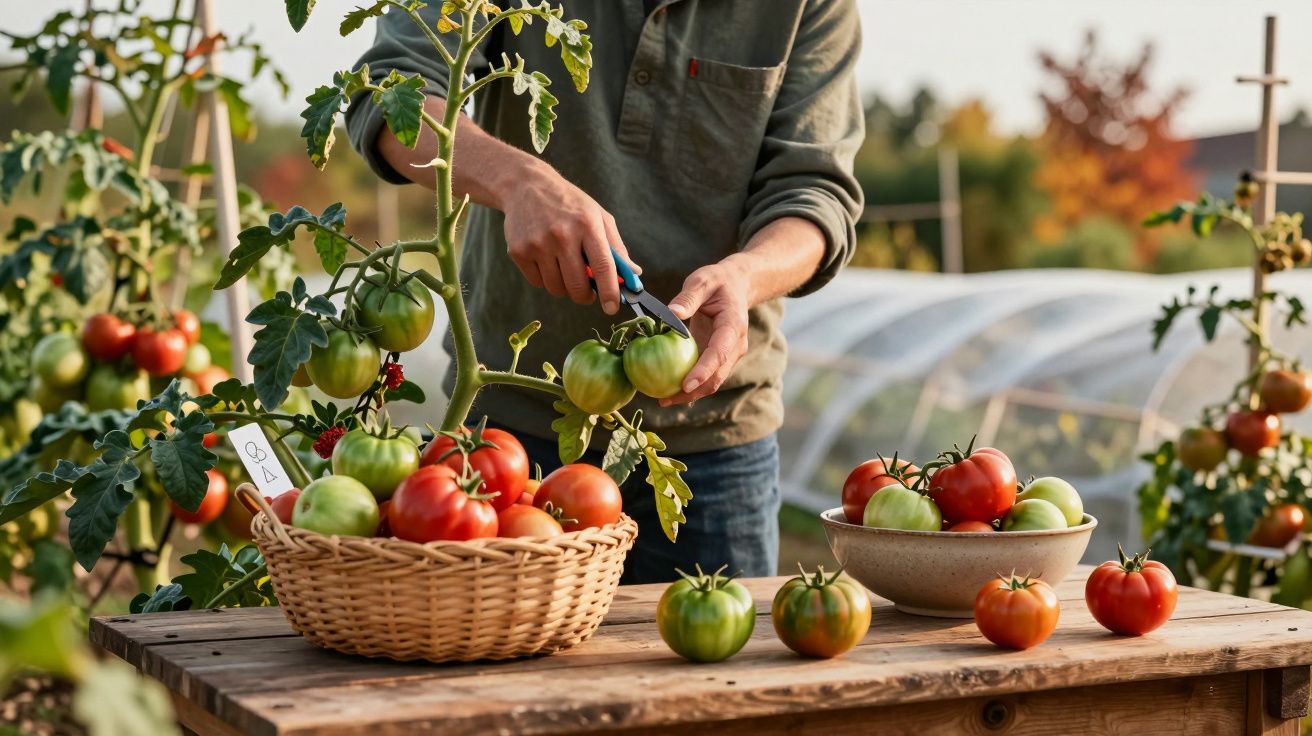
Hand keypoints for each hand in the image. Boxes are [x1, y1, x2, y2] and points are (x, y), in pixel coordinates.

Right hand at [500, 162, 636, 313]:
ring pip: (556, 288)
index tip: (612, 308)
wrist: (526, 186)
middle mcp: (562, 235)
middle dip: (585, 296)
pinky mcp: (518, 251)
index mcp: (587, 225)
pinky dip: (545, 279)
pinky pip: (537, 282)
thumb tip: (634, 275)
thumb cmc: (570, 205)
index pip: (603, 267)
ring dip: (564, 287)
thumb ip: (616, 247)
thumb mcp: (598, 216)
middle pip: (577, 286)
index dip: (610, 292)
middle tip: (587, 292)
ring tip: (565, 269)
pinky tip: (546, 260)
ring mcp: (537, 244)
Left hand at [661, 260, 750, 405]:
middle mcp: (735, 345)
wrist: (737, 286)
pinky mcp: (719, 358)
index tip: (687, 384)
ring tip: (662, 400)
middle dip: (693, 392)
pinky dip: (690, 386)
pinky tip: (668, 391)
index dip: (704, 370)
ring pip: (712, 381)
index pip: (720, 353)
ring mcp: (729, 354)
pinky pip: (706, 375)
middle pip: (717, 376)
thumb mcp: (703, 281)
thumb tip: (670, 315)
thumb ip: (688, 297)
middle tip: (665, 399)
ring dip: (690, 394)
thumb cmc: (718, 282)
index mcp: (733, 326)